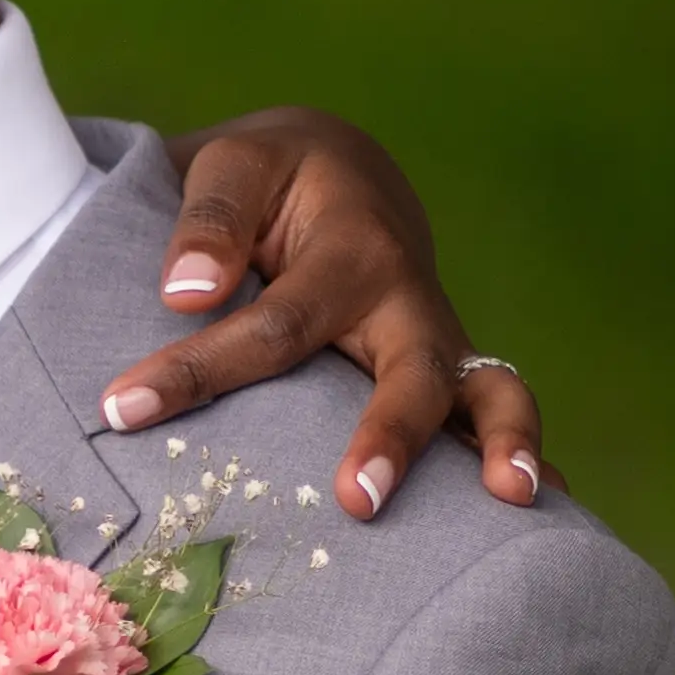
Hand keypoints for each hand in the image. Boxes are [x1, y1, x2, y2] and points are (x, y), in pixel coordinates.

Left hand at [107, 109, 550, 522]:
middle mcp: (407, 299)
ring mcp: (438, 338)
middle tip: (356, 499)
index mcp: (349, 249)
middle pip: (411, 369)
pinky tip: (550, 509)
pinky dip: (527, 456)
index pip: (271, 324)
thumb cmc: (271, 177)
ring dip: (503, 442)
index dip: (197, 369)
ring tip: (510, 499)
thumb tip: (186, 293)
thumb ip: (209, 221)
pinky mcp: (448, 369)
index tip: (123, 407)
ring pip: (489, 388)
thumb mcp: (232, 166)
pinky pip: (498, 410)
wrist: (339, 169)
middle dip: (390, 435)